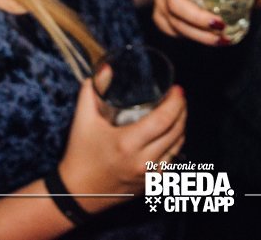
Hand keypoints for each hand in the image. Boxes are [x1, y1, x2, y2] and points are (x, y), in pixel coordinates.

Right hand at [58, 78, 185, 212]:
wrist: (77, 192)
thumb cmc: (80, 154)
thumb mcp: (83, 120)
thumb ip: (92, 91)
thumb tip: (106, 68)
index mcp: (127, 143)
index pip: (163, 120)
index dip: (175, 103)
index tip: (177, 90)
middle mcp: (142, 161)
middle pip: (176, 132)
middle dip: (182, 111)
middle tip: (179, 97)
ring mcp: (148, 175)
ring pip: (178, 147)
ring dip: (181, 127)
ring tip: (179, 111)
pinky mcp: (150, 184)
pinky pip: (172, 161)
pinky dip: (175, 144)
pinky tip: (172, 134)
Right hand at [152, 0, 234, 45]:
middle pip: (174, 3)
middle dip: (198, 17)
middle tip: (220, 24)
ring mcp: (159, 4)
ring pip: (175, 23)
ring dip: (200, 34)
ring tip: (222, 38)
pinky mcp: (161, 20)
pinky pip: (174, 32)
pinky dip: (194, 37)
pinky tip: (213, 40)